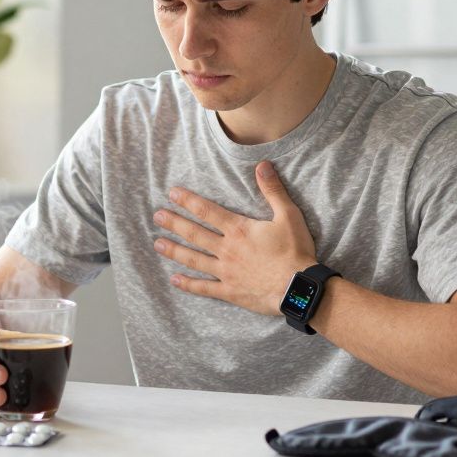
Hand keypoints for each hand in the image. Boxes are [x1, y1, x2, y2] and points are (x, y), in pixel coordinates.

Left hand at [152, 160, 316, 314]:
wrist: (299, 288)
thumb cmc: (295, 251)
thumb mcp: (288, 215)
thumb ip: (273, 190)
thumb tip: (262, 165)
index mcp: (239, 230)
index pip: (207, 211)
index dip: (188, 201)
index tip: (172, 194)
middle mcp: (227, 249)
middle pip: (194, 234)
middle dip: (174, 223)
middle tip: (157, 216)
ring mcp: (226, 272)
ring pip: (194, 259)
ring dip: (174, 251)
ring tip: (157, 244)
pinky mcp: (229, 291)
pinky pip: (204, 288)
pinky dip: (188, 284)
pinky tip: (174, 280)